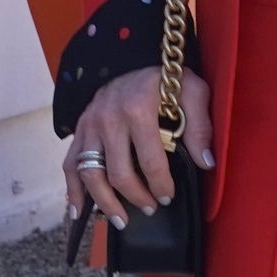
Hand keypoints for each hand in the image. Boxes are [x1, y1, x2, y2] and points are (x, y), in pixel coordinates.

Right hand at [63, 61, 214, 228]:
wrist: (130, 56)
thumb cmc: (165, 76)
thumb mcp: (191, 89)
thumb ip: (200, 125)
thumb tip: (206, 162)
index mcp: (137, 110)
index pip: (149, 161)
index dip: (160, 185)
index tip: (168, 197)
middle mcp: (108, 118)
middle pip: (117, 173)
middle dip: (135, 197)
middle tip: (150, 208)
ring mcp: (89, 125)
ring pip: (90, 173)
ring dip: (105, 202)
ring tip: (121, 220)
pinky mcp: (79, 129)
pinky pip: (70, 164)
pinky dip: (72, 190)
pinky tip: (79, 212)